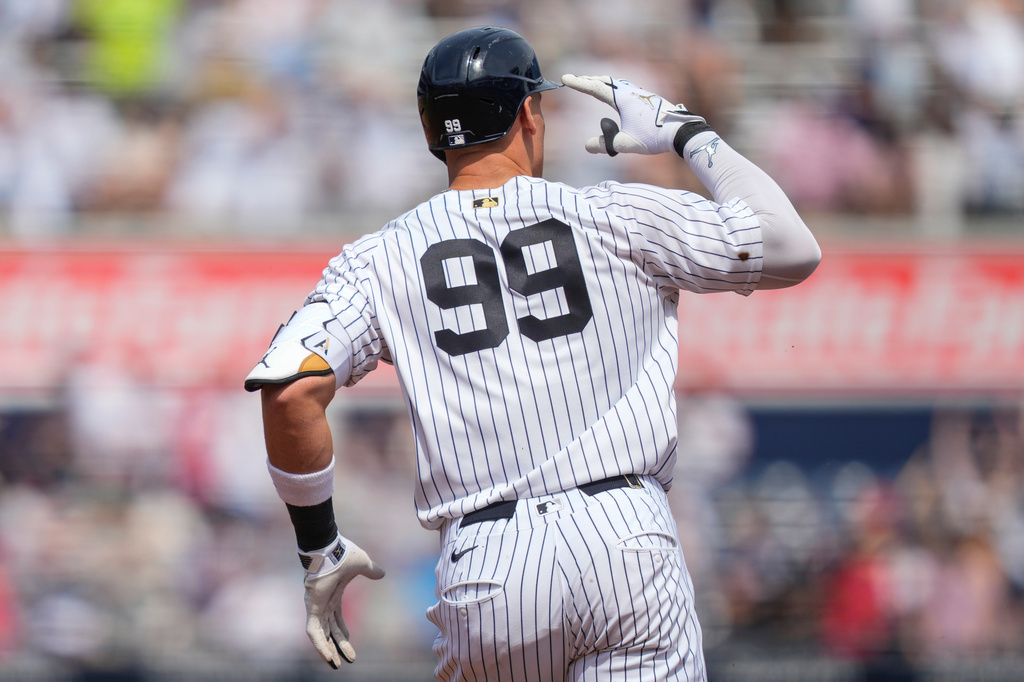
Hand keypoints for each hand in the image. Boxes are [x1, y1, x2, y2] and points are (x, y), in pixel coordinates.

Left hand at [299, 533, 384, 667]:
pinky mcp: (313, 608)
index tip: (350, 641)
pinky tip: (328, 658)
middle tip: (347, 661)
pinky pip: (313, 632)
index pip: (337, 619)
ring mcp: (317, 606)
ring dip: (328, 651)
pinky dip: (320, 646)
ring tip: (336, 666)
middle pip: (331, 630)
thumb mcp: (363, 564)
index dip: (343, 631)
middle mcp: (324, 603)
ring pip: (321, 635)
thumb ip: (371, 570)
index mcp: (334, 595)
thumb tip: (382, 573)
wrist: (330, 548)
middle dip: (339, 646)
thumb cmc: (343, 553)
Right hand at [561, 74, 708, 155]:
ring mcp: (641, 94)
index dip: (579, 84)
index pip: (596, 88)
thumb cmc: (654, 137)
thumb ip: (605, 144)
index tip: (565, 78)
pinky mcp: (648, 99)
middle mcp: (631, 92)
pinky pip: (626, 88)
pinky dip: (615, 88)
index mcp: (623, 99)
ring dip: (603, 83)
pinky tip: (617, 95)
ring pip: (617, 83)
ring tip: (594, 85)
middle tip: (576, 80)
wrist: (681, 131)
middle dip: (589, 80)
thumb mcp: (626, 144)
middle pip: (606, 81)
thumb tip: (587, 146)